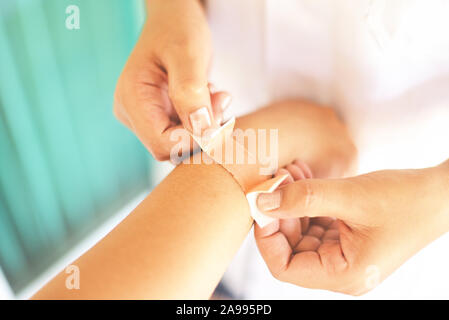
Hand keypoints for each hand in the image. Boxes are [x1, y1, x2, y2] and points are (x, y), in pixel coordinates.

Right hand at [114, 0, 230, 159]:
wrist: (174, 20)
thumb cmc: (178, 29)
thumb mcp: (188, 54)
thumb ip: (192, 92)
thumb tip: (202, 131)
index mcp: (132, 98)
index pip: (162, 144)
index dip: (194, 139)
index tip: (219, 117)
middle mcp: (132, 112)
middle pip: (171, 147)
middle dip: (202, 131)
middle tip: (221, 100)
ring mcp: (144, 116)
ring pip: (181, 142)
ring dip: (206, 125)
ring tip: (215, 94)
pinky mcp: (159, 116)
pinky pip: (185, 132)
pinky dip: (203, 120)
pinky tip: (209, 97)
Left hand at [254, 159, 448, 294]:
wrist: (439, 193)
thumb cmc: (405, 200)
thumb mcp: (349, 197)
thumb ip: (303, 199)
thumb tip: (262, 202)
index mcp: (343, 275)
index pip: (284, 267)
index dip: (267, 237)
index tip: (262, 205)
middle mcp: (341, 269)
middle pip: (291, 247)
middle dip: (280, 211)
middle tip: (277, 179)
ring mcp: (343, 253)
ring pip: (301, 230)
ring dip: (292, 201)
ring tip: (291, 171)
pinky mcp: (347, 237)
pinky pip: (315, 220)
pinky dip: (306, 200)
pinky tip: (303, 176)